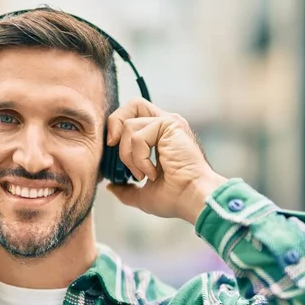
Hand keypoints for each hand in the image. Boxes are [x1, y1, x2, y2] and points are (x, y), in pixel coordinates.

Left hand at [105, 98, 227, 223]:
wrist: (192, 199)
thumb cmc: (176, 198)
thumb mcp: (143, 194)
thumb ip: (126, 188)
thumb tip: (111, 187)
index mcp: (162, 136)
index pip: (134, 115)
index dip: (117, 127)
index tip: (111, 149)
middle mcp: (166, 125)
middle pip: (133, 105)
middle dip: (115, 123)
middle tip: (112, 145)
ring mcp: (169, 123)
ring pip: (128, 125)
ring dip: (128, 155)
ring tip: (142, 174)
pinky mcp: (170, 125)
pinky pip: (138, 137)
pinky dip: (139, 159)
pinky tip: (152, 173)